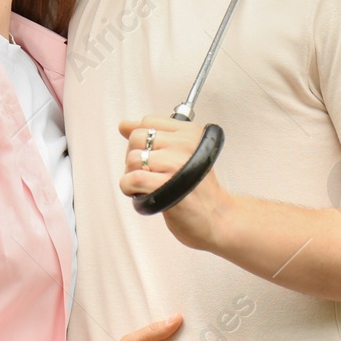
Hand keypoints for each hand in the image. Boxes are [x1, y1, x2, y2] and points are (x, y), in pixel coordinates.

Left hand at [117, 115, 234, 250]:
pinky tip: (143, 194)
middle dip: (135, 158)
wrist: (216, 219)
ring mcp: (176, 164)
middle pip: (136, 138)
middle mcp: (185, 144)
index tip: (151, 156)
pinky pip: (132, 179)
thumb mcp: (181, 155)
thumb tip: (124, 125)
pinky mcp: (166, 185)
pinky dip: (130, 189)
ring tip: (149, 185)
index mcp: (189, 133)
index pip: (148, 121)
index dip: (142, 141)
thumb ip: (153, 137)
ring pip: (132, 159)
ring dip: (132, 176)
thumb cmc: (197, 190)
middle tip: (150, 173)